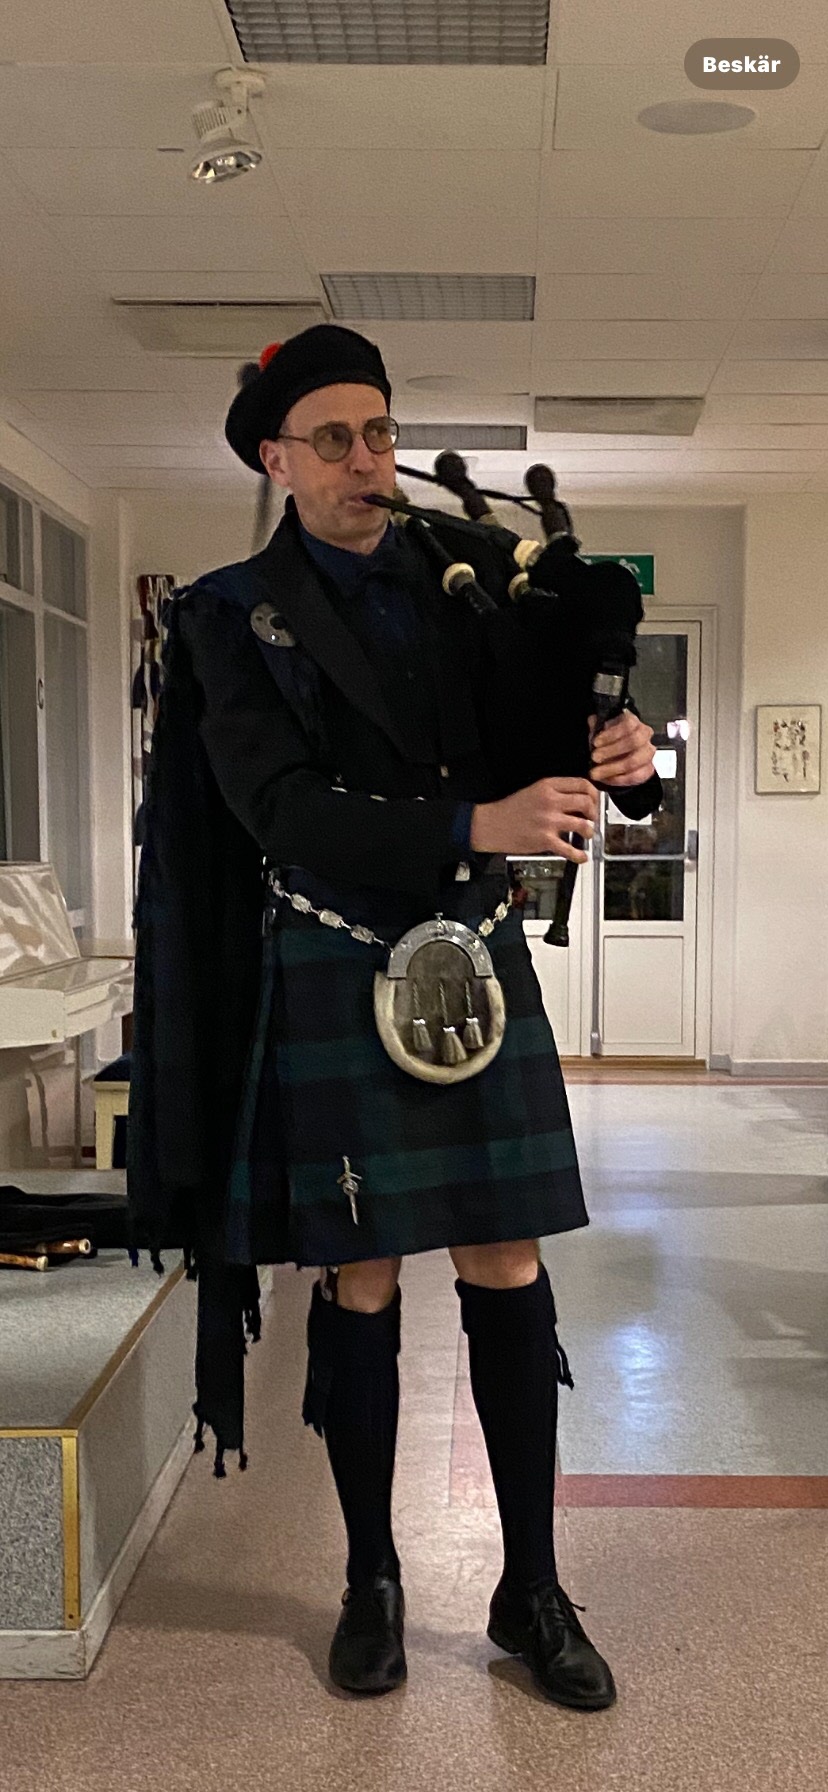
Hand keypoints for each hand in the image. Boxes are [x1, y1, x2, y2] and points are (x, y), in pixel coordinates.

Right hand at [470, 778, 598, 862]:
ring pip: (583, 825)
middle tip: (593, 818)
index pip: (581, 784)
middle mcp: (550, 801)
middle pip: (586, 803)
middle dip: (594, 812)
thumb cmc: (511, 809)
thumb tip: (579, 800)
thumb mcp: (534, 790)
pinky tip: (582, 856)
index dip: (594, 793)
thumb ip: (555, 792)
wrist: (492, 824)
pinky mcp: (544, 840)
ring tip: (587, 834)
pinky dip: (579, 855)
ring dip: (589, 831)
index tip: (594, 801)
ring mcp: (548, 821)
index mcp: (548, 786)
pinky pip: (569, 849)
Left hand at [589, 710, 654, 787]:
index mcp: (633, 722)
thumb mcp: (599, 731)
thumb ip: (596, 726)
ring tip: (596, 772)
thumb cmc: (607, 741)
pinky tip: (605, 779)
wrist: (614, 757)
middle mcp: (644, 735)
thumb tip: (593, 721)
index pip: (628, 724)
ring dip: (612, 768)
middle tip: (594, 757)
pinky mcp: (648, 769)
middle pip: (634, 741)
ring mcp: (648, 753)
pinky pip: (637, 776)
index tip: (595, 742)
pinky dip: (619, 779)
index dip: (612, 734)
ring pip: (635, 761)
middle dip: (612, 750)